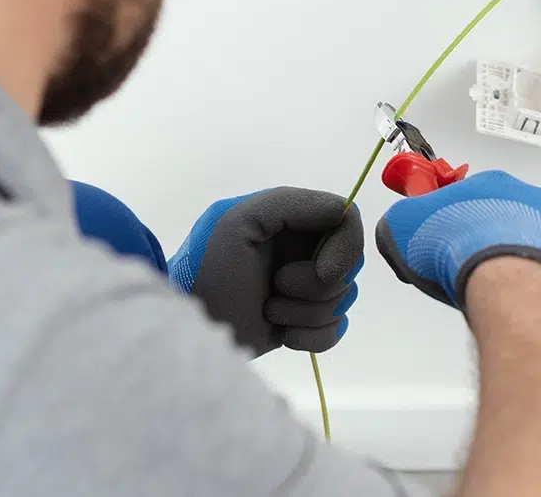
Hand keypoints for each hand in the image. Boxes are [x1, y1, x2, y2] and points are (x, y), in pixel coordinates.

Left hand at [167, 188, 362, 355]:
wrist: (189, 323)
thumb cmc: (206, 268)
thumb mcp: (238, 221)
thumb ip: (290, 203)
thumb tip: (342, 214)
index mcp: (293, 219)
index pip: (348, 221)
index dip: (345, 250)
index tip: (324, 273)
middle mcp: (305, 250)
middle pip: (351, 266)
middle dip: (316, 287)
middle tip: (276, 288)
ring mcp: (306, 288)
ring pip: (344, 301)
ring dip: (306, 313)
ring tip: (268, 310)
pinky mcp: (305, 322)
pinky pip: (335, 331)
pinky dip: (310, 337)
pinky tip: (280, 333)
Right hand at [376, 170, 540, 313]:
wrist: (512, 287)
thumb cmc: (463, 256)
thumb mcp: (402, 229)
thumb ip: (401, 222)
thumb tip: (398, 226)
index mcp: (491, 184)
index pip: (469, 193)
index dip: (453, 217)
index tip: (444, 236)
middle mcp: (532, 200)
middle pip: (507, 216)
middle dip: (490, 239)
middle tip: (471, 268)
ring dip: (523, 259)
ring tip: (502, 290)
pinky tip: (531, 300)